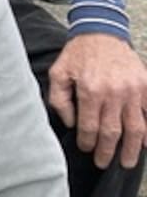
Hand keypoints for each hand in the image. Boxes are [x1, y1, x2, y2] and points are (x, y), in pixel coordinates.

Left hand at [47, 32, 146, 167]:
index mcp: (90, 90)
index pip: (89, 126)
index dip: (87, 142)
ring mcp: (133, 91)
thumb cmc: (78, 54)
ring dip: (131, 149)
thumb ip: (60, 100)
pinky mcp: (145, 87)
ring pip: (135, 128)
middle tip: (103, 163)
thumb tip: (71, 124)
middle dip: (107, 152)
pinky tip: (145, 144)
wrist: (101, 32)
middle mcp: (113, 92)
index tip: (85, 149)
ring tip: (126, 163)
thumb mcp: (58, 73)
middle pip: (112, 132)